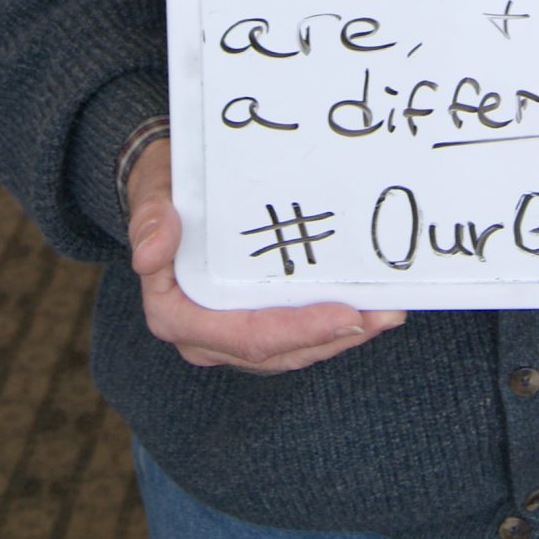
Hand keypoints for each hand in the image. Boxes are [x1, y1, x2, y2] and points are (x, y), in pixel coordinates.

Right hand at [126, 138, 405, 371]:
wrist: (167, 188)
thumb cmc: (165, 189)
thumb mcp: (154, 193)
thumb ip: (152, 220)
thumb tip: (149, 254)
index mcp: (176, 315)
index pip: (247, 334)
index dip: (299, 331)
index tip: (346, 315)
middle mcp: (204, 336)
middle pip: (278, 350)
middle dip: (333, 337)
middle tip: (385, 315)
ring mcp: (229, 334)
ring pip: (291, 351)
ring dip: (341, 336)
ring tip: (388, 314)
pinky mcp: (252, 322)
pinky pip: (294, 336)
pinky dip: (330, 326)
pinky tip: (367, 308)